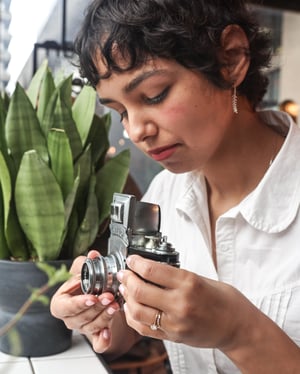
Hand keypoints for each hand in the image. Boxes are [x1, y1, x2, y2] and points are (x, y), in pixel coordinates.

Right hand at [50, 250, 119, 352]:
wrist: (96, 295)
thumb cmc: (85, 284)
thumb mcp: (82, 271)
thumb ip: (85, 263)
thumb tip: (93, 255)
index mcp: (61, 303)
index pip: (65, 307)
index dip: (78, 303)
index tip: (91, 297)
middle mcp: (70, 318)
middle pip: (81, 316)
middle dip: (97, 307)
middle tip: (109, 296)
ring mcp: (82, 328)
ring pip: (92, 326)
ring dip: (105, 316)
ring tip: (115, 305)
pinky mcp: (95, 335)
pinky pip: (98, 343)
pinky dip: (103, 340)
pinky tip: (108, 333)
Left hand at [116, 255, 255, 348]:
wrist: (239, 328)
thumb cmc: (225, 301)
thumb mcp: (202, 279)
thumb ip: (176, 276)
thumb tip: (151, 270)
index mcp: (189, 284)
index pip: (152, 270)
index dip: (136, 262)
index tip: (132, 259)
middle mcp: (180, 303)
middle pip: (140, 290)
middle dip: (127, 278)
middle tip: (124, 273)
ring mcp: (175, 323)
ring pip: (138, 311)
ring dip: (127, 297)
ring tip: (125, 288)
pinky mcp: (173, 336)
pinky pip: (144, 328)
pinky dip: (132, 316)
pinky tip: (131, 307)